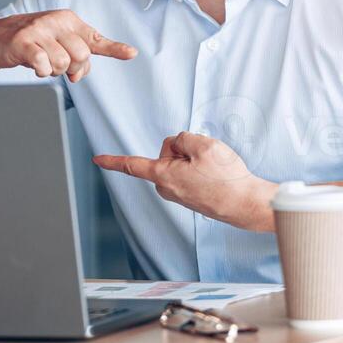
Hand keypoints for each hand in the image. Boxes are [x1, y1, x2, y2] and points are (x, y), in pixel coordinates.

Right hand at [0, 9, 136, 81]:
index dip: (114, 48)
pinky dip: (41, 71)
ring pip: (63, 64)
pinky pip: (43, 65)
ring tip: (42, 61)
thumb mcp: (58, 42)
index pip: (95, 38)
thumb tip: (81, 74)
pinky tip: (34, 65)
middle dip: (71, 69)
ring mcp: (39, 30)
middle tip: (58, 65)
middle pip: (81, 56)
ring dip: (53, 71)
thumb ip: (77, 55)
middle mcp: (56, 21)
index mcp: (69, 20)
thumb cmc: (32, 41)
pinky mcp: (23, 42)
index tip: (132, 53)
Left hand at [94, 133, 276, 231]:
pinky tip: (216, 175)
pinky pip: (191, 171)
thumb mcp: (203, 145)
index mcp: (163, 176)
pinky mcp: (190, 196)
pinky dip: (202, 168)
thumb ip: (182, 139)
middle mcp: (166, 188)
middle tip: (206, 160)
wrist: (245, 204)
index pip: (133, 165)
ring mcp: (178, 193)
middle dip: (184, 149)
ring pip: (181, 161)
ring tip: (214, 170)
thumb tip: (178, 145)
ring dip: (196, 159)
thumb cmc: (226, 179)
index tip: (97, 159)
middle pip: (168, 152)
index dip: (113, 160)